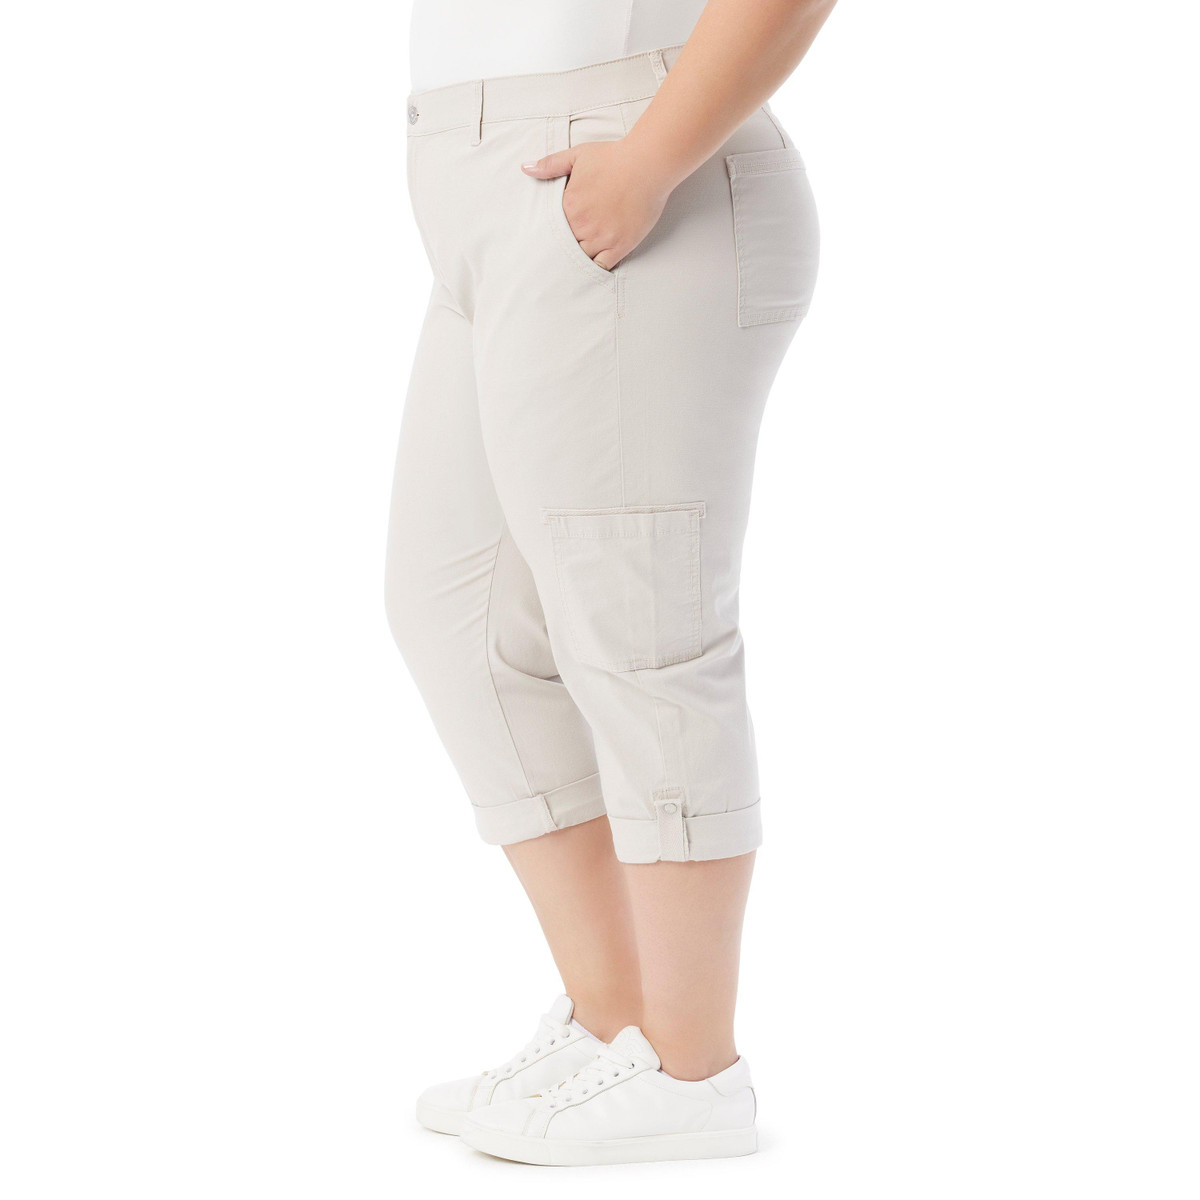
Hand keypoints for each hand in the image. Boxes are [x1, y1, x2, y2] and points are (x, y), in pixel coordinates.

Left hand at [522, 139, 675, 270]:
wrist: (647, 164)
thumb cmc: (614, 158)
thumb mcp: (577, 155)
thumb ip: (550, 164)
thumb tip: (526, 168)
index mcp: (569, 205)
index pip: (551, 229)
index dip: (551, 233)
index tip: (551, 236)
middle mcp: (582, 225)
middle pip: (564, 247)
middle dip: (563, 248)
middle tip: (560, 255)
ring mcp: (602, 237)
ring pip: (581, 259)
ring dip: (579, 259)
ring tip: (575, 261)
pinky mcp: (620, 245)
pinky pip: (602, 267)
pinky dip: (597, 267)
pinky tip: (594, 265)